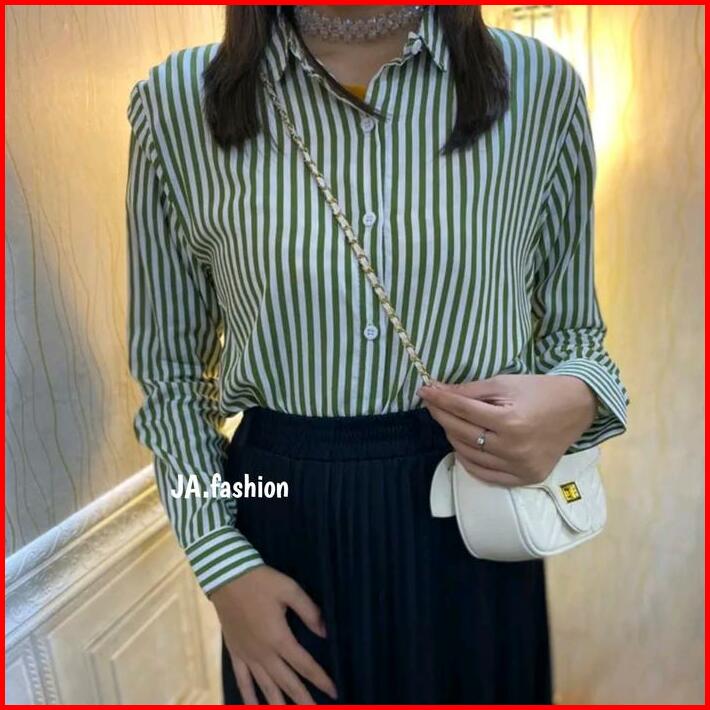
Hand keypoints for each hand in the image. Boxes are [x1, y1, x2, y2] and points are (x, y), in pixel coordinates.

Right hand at [209, 565, 337, 704]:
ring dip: (279, 704)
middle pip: (287, 683)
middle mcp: (264, 653)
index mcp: (279, 638)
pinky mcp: (235, 653)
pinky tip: (254, 708)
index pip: (305, 665)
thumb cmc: (261, 582)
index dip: (320, 680)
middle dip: (303, 700)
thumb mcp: (290, 590)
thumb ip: (309, 611)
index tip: (334, 692)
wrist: (227, 578)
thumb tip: (325, 632)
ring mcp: (248, 655)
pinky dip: (248, 697)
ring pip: (265, 687)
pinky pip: (242, 680)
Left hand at [418, 374, 597, 485]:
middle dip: (442, 416)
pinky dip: (468, 461)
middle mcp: (513, 448)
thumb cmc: (539, 391)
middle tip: (433, 404)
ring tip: (448, 421)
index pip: (462, 410)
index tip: (424, 391)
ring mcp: (519, 467)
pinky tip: (462, 445)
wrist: (576, 409)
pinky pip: (485, 474)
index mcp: (510, 421)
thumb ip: (469, 391)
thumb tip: (437, 391)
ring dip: (452, 436)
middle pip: (462, 433)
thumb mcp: (504, 383)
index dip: (440, 400)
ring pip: (469, 455)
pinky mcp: (524, 479)